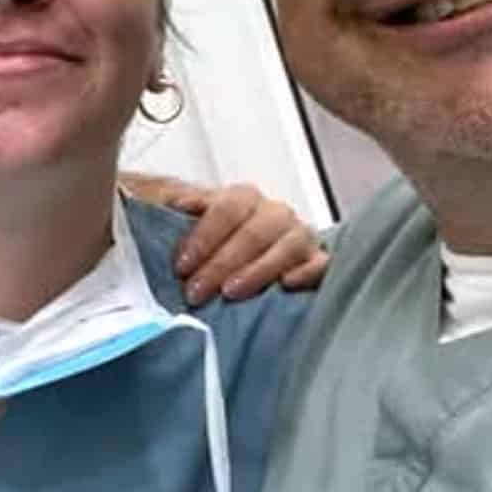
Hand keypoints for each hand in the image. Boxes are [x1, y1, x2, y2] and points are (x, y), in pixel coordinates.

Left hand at [125, 174, 329, 305]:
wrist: (235, 262)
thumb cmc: (207, 245)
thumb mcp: (180, 224)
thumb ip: (170, 210)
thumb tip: (170, 202)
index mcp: (242, 199)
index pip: (226, 208)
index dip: (203, 236)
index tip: (181, 266)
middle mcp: (273, 213)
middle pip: (255, 230)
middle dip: (222, 262)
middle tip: (196, 291)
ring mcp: (298, 237)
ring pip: (288, 245)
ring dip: (258, 269)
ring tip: (231, 293)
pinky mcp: (316, 262)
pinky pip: (322, 263)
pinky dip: (308, 272)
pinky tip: (287, 285)